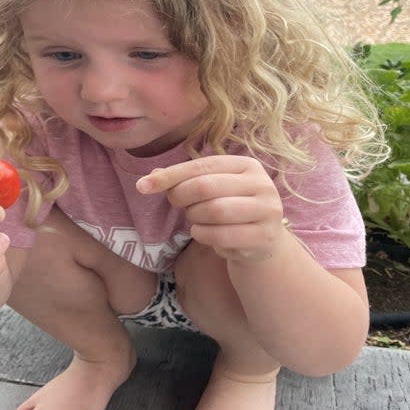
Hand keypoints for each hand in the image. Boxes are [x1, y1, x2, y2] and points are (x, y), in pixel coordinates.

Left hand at [136, 156, 285, 261]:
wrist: (263, 244)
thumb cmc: (231, 211)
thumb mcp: (212, 190)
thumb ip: (184, 180)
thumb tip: (150, 178)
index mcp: (247, 165)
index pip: (203, 165)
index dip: (171, 175)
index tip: (142, 186)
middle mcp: (262, 184)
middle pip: (207, 186)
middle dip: (182, 196)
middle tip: (176, 204)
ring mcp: (267, 211)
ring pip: (215, 211)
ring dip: (194, 217)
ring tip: (194, 219)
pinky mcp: (264, 237)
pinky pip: (222, 236)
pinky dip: (204, 235)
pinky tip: (202, 233)